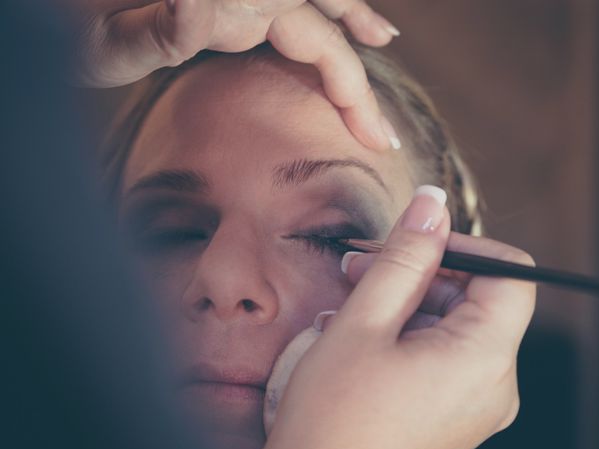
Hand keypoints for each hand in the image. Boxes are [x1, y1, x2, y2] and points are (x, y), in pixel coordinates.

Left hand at [66, 0, 400, 150]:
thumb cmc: (62, 16)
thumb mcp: (97, 40)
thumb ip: (157, 31)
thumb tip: (213, 7)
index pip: (307, 32)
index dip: (348, 83)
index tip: (374, 134)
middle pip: (318, 13)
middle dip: (356, 70)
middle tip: (382, 128)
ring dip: (349, 16)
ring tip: (383, 39)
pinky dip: (318, 4)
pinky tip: (330, 11)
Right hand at [252, 187, 535, 448]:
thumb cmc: (332, 420)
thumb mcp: (363, 323)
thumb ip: (404, 257)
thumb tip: (432, 204)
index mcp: (483, 358)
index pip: (510, 274)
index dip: (462, 246)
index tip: (412, 243)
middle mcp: (494, 384)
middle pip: (478, 298)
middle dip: (422, 272)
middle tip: (362, 266)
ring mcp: (477, 403)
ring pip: (456, 324)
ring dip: (407, 300)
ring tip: (352, 298)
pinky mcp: (456, 412)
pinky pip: (445, 354)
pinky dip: (409, 332)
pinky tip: (363, 332)